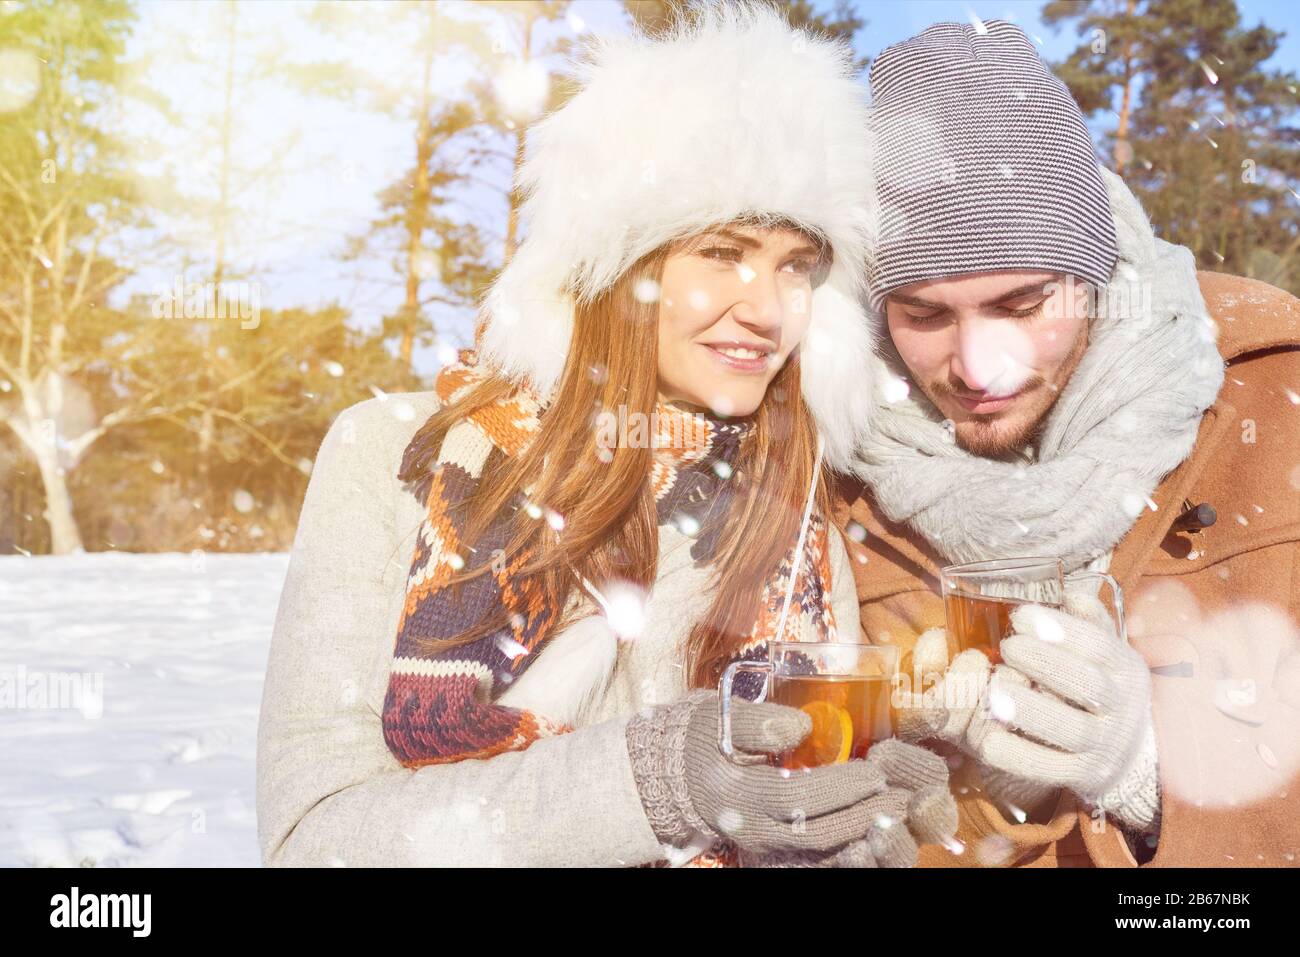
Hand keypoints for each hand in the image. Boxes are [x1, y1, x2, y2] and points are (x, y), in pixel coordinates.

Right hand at [625, 689, 956, 861]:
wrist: (676, 774)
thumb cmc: (703, 737)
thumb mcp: (720, 718)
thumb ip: (759, 721)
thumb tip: (802, 726)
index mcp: (738, 793)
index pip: (798, 796)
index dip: (841, 786)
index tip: (877, 769)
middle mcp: (751, 828)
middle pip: (818, 832)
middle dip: (865, 815)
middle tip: (903, 795)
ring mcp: (762, 844)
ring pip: (821, 849)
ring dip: (863, 832)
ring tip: (898, 810)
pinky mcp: (773, 848)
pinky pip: (817, 855)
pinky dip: (849, 844)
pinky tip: (874, 826)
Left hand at [971, 590, 1158, 830]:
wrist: (1129, 755)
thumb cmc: (1102, 687)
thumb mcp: (1106, 654)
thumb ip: (1090, 624)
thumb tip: (1071, 595)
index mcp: (1125, 669)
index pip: (1100, 646)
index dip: (1062, 630)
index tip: (1021, 616)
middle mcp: (1121, 709)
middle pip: (1088, 686)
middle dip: (1045, 663)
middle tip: (1008, 647)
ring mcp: (1104, 746)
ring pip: (1070, 730)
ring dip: (1030, 710)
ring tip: (995, 692)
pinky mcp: (1084, 776)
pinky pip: (1049, 768)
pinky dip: (1017, 754)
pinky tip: (988, 737)